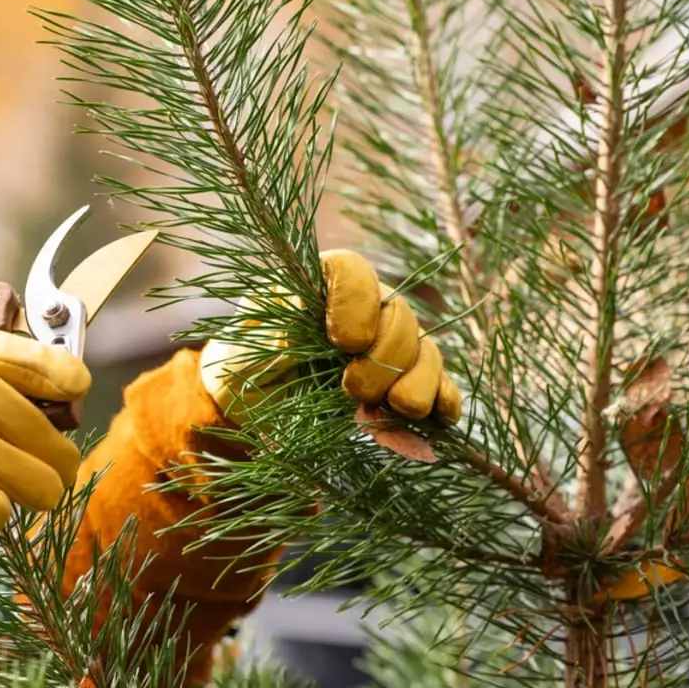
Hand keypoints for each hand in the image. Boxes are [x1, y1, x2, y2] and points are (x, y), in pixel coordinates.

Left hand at [200, 250, 460, 424]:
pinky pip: (439, 385)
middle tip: (353, 388)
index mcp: (321, 286)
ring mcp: (388, 347)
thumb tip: (311, 314)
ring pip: (426, 350)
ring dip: (418, 381)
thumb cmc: (245, 365)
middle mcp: (364, 310)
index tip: (344, 342)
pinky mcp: (402, 385)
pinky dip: (443, 401)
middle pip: (399, 315)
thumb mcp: (247, 344)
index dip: (357, 301)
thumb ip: (277, 327)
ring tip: (397, 408)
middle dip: (385, 355)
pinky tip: (439, 418)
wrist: (251, 409)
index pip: (352, 270)